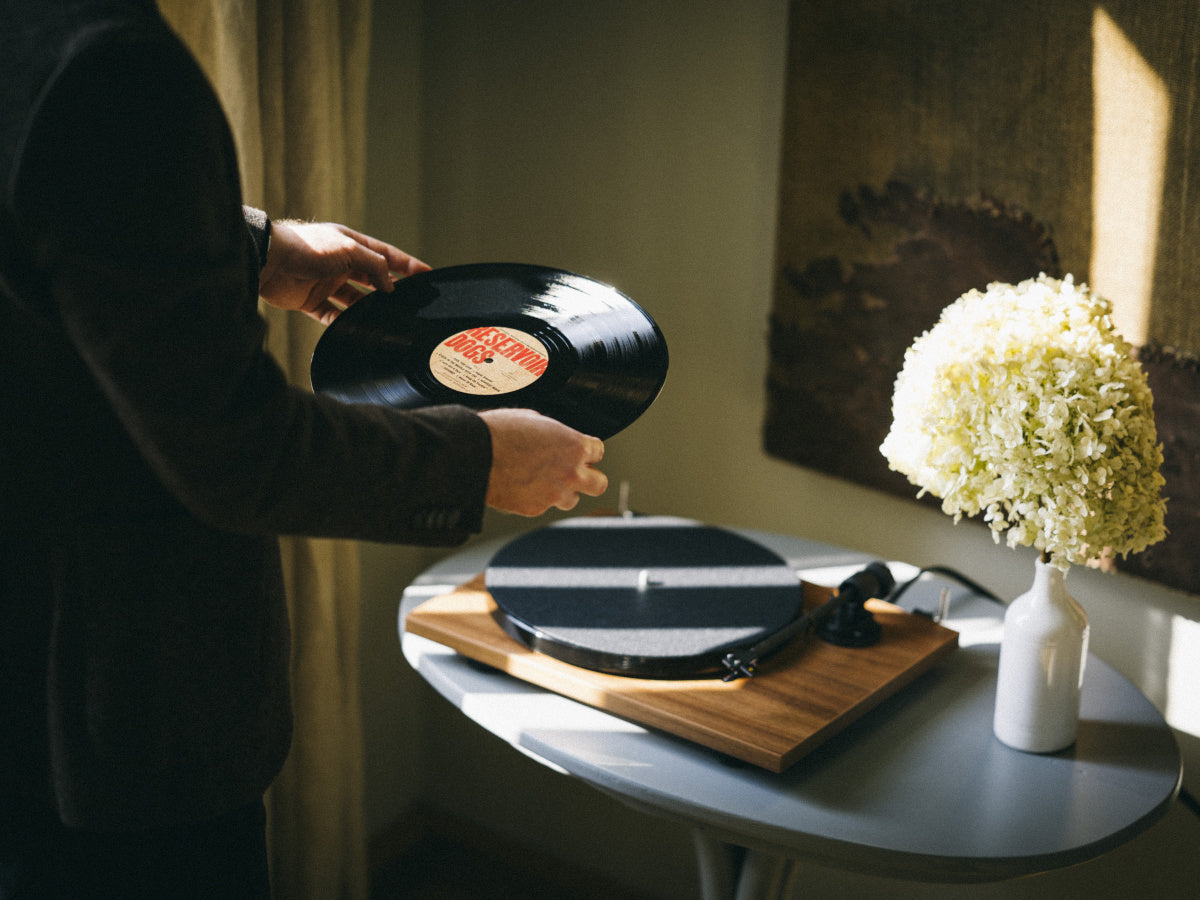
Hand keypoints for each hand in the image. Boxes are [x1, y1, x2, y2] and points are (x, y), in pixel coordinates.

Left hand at [258, 220, 430, 324]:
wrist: (267, 260)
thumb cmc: (306, 246)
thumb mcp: (349, 250)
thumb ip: (375, 265)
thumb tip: (390, 285)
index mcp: (351, 245)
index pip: (386, 256)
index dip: (408, 265)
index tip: (427, 275)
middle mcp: (341, 263)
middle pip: (373, 279)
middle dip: (391, 290)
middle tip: (411, 302)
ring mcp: (326, 283)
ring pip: (356, 300)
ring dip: (369, 309)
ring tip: (386, 320)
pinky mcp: (312, 301)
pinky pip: (334, 316)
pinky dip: (344, 324)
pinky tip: (357, 331)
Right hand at [480, 409, 607, 515]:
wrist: (475, 454)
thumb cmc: (500, 432)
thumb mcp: (534, 420)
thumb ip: (555, 434)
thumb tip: (556, 439)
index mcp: (574, 446)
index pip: (599, 452)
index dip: (588, 451)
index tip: (581, 452)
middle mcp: (570, 473)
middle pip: (599, 484)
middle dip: (590, 479)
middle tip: (576, 473)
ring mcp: (554, 494)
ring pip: (572, 499)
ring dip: (562, 491)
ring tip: (542, 480)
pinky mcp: (535, 509)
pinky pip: (544, 506)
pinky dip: (536, 498)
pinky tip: (521, 486)